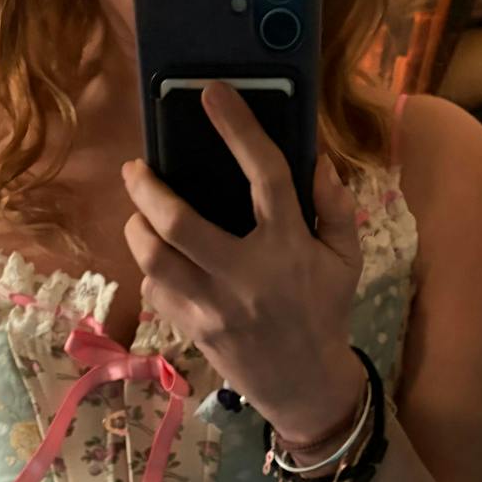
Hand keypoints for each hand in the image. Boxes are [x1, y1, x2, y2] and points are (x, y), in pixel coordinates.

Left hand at [122, 81, 364, 444]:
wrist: (304, 387)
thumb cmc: (323, 314)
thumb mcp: (346, 259)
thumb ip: (334, 207)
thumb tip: (314, 159)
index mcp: (289, 247)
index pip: (265, 174)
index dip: (238, 128)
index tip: (211, 94)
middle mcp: (246, 275)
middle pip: (178, 223)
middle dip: (147, 188)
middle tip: (136, 168)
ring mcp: (214, 307)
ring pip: (153, 258)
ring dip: (137, 227)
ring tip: (139, 213)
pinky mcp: (193, 330)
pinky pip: (156, 290)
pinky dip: (151, 269)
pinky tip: (160, 260)